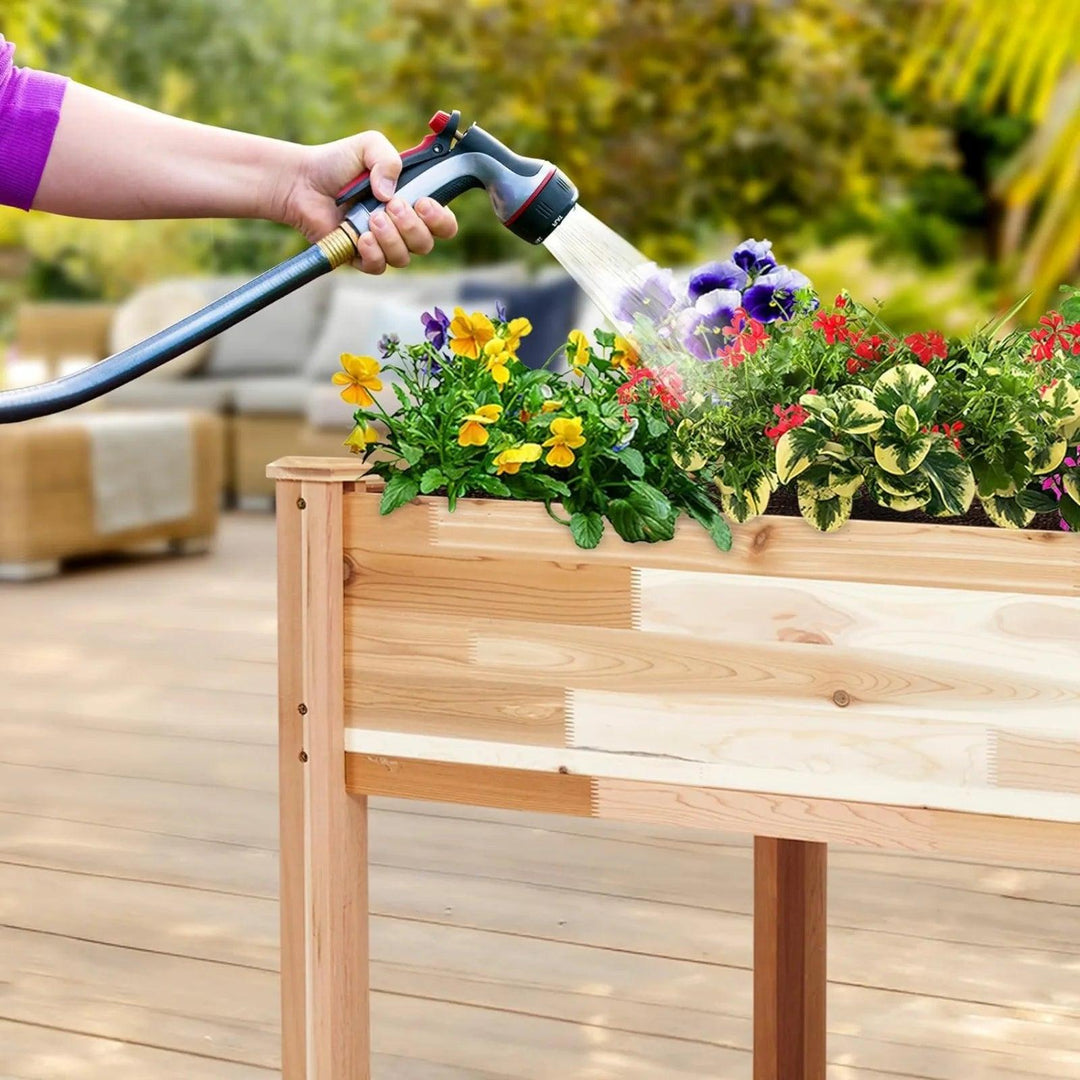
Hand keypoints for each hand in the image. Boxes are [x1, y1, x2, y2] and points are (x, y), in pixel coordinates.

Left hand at [273, 131, 458, 272]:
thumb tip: (392, 194)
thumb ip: (388, 159)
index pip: (443, 224)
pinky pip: (379, 267)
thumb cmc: (337, 163)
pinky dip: (374, 253)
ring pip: (404, 258)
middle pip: (427, 243)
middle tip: (391, 206)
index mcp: (412, 203)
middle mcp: (401, 227)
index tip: (423, 202)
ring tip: (372, 218)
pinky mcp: (361, 257)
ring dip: (392, 238)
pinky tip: (362, 237)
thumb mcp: (369, 146)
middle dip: (412, 226)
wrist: (302, 181)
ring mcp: (382, 244)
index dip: (441, 219)